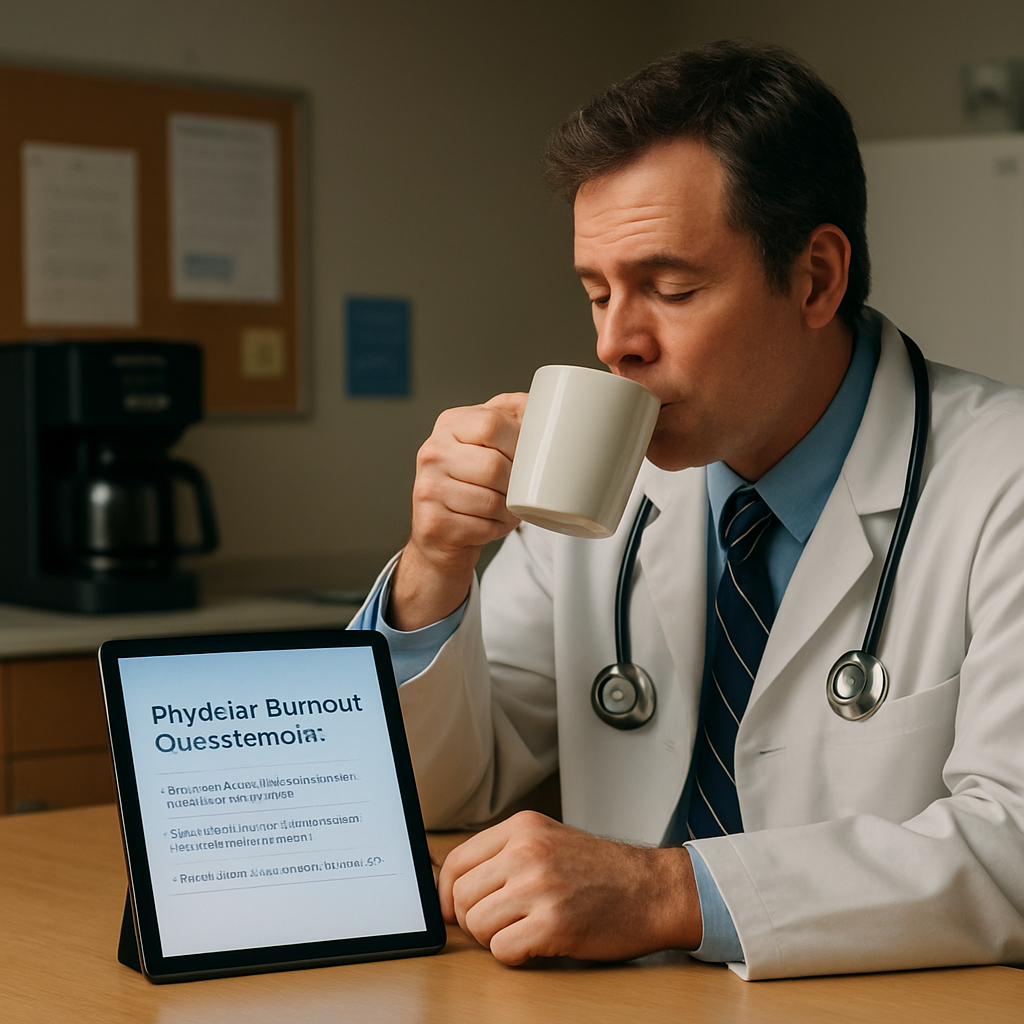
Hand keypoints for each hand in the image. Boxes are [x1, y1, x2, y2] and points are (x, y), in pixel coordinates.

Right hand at [387, 393, 526, 630]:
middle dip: (515, 484)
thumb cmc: (473, 480)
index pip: (492, 423)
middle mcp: (432, 453)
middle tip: (519, 490)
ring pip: (490, 501)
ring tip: (507, 508)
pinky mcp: (433, 523)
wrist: (442, 530)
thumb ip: (513, 414)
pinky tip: (492, 523)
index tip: (524, 458)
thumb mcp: (488, 440)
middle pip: (493, 466)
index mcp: (450, 424)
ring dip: (508, 510)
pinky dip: (496, 528)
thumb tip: (544, 399)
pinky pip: (482, 527)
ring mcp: (428, 488)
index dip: (518, 443)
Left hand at [438, 810, 701, 964]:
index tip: (452, 909)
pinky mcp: (553, 924)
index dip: (447, 893)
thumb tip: (452, 887)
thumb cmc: (602, 870)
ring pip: (477, 925)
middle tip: (499, 923)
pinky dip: (513, 955)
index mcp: (522, 827)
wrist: (652, 890)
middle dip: (473, 918)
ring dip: (494, 938)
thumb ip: (504, 854)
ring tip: (522, 930)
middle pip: (461, 896)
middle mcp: (527, 851)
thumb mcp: (549, 840)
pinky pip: (502, 950)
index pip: (456, 861)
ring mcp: (539, 887)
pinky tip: (535, 944)